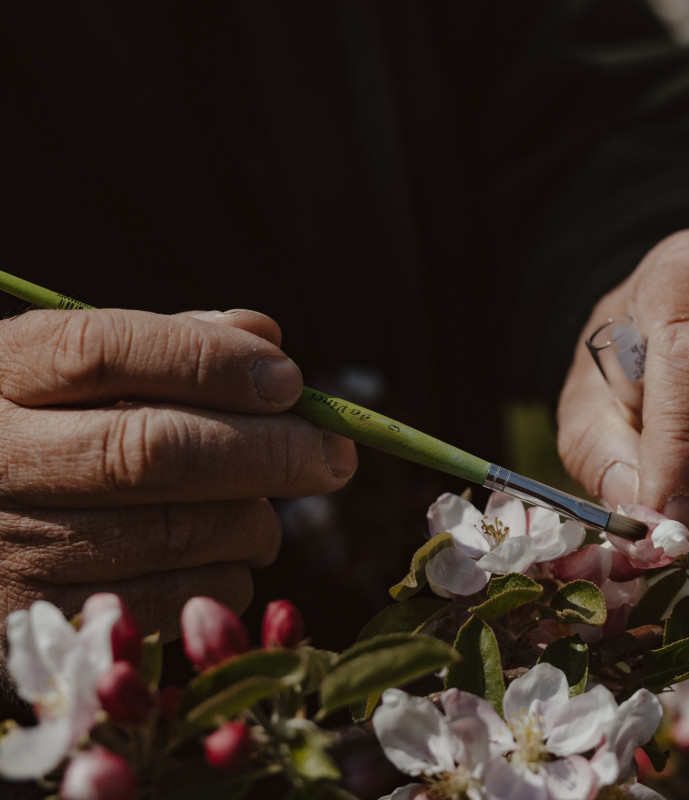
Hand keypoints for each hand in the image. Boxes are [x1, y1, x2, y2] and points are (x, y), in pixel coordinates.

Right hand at [0, 308, 356, 652]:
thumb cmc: (53, 435)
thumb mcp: (84, 374)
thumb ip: (171, 345)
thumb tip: (265, 339)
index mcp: (1, 373)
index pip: (104, 349)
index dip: (211, 362)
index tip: (289, 380)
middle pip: (152, 450)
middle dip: (268, 451)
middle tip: (335, 455)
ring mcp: (10, 546)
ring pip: (177, 532)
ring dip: (255, 522)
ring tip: (267, 510)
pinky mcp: (40, 620)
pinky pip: (174, 600)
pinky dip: (229, 577)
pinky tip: (227, 557)